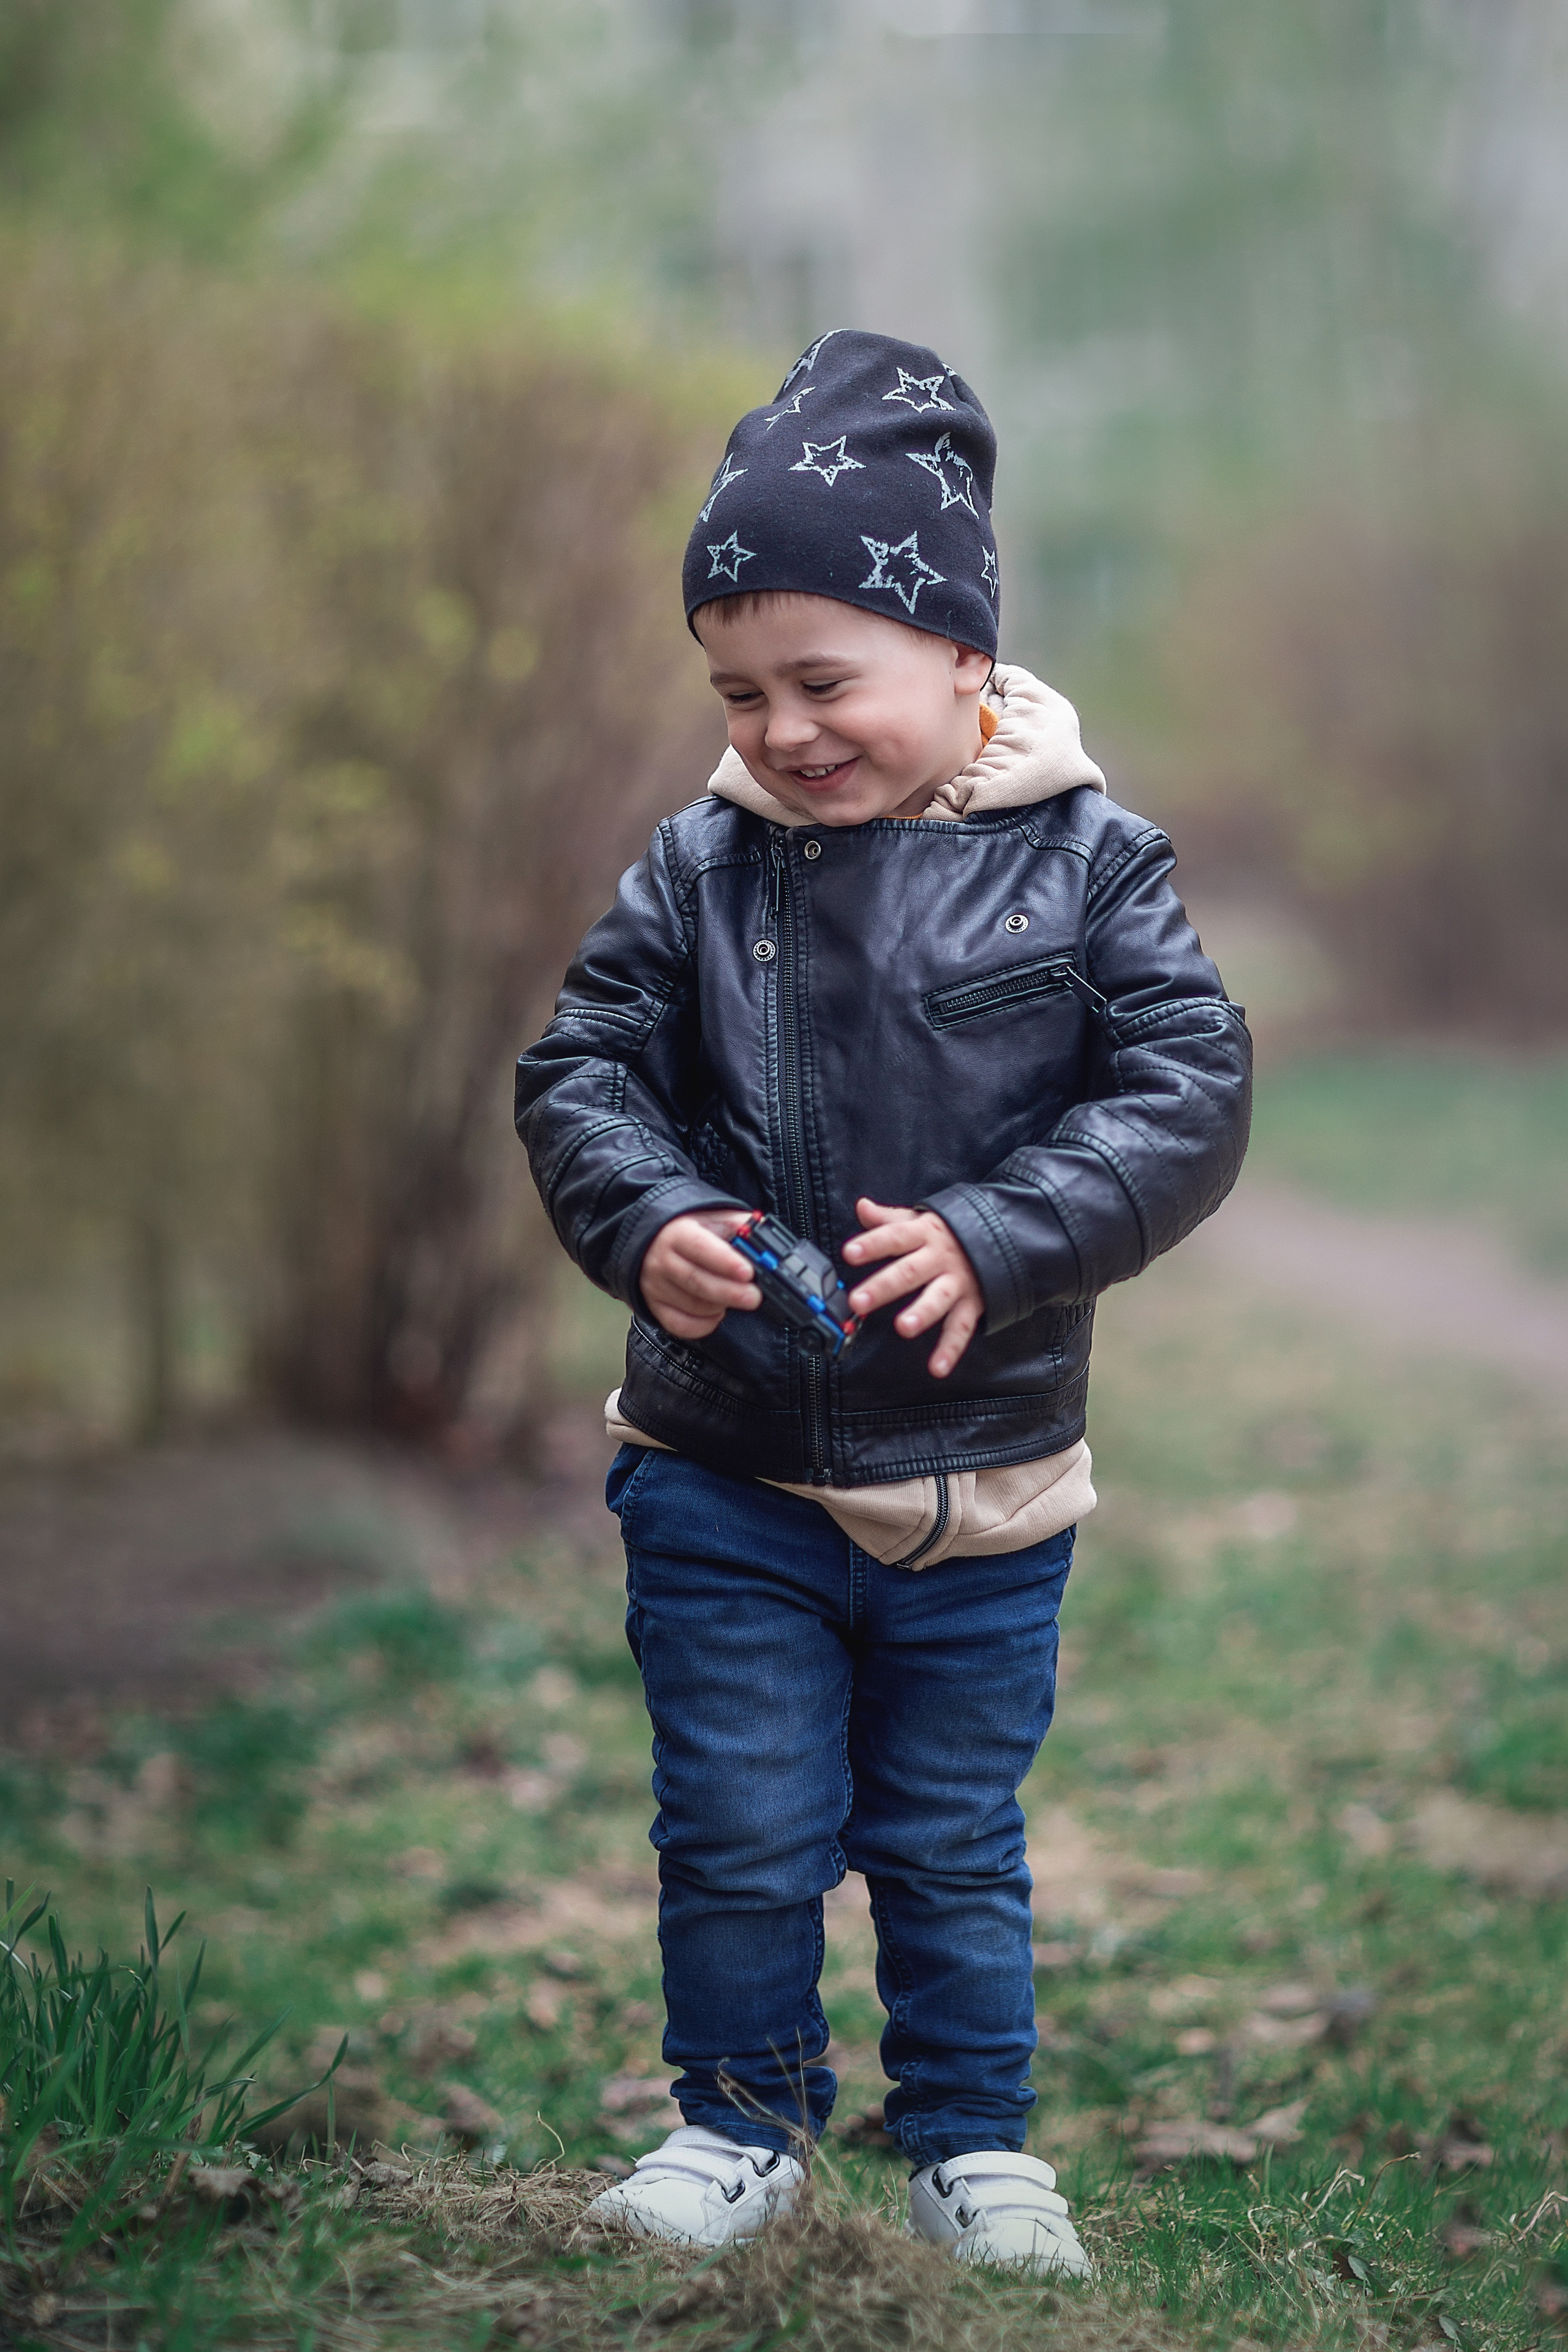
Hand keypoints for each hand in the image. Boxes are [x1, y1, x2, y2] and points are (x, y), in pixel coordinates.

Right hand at [641, 1208, 760, 1339]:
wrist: (655, 1243)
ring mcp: (656, 1286)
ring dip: (720, 1306)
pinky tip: (717, 1314)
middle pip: (696, 1281)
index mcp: (677, 1234)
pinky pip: (679, 1325)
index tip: (747, 1272)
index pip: (700, 1247)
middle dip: (730, 1292)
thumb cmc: (690, 1232)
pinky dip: (703, 1325)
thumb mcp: (713, 1219)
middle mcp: (662, 1260)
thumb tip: (762, 1233)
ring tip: (737, 1299)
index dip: (725, 1261)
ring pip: (692, 1305)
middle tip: (754, 1297)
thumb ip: (738, 1225)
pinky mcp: (655, 1306)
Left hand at [842, 1198, 983, 1378]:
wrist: (1003, 1236)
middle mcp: (940, 1258)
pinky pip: (961, 1328)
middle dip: (884, 1286)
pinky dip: (950, 1350)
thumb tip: (862, 1206)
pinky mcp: (973, 1303)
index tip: (849, 1253)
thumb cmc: (950, 1232)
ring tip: (903, 1327)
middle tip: (859, 1300)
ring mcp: (957, 1281)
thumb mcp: (921, 1220)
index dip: (872, 1244)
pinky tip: (937, 1368)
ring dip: (922, 1313)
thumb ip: (889, 1219)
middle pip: (909, 1271)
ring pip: (938, 1298)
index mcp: (924, 1234)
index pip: (894, 1237)